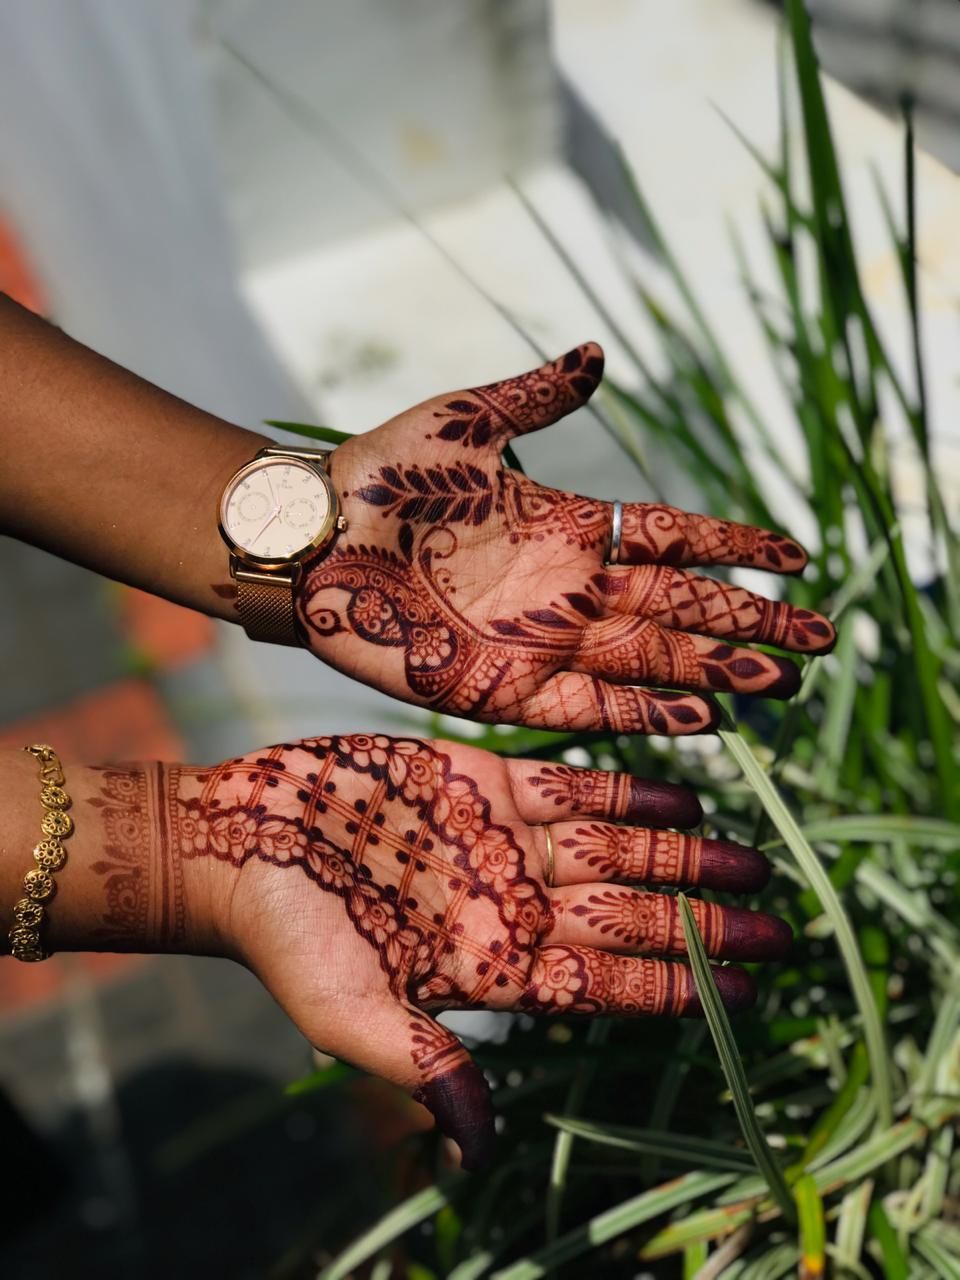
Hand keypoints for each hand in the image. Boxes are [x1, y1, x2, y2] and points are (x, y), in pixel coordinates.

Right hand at [132, 734, 789, 1168]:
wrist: (237, 839)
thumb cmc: (285, 937)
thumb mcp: (349, 1014)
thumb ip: (422, 1065)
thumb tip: (476, 1149)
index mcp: (490, 967)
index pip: (606, 984)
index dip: (678, 989)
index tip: (747, 995)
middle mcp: (509, 902)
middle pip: (628, 916)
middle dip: (702, 922)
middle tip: (778, 926)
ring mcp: (499, 839)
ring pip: (612, 848)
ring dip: (680, 856)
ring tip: (748, 860)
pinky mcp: (478, 775)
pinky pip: (566, 783)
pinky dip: (623, 789)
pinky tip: (677, 797)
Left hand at [298, 344, 834, 733]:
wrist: (312, 538)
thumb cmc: (382, 474)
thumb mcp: (465, 421)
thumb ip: (538, 396)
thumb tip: (600, 355)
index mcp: (570, 525)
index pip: (674, 538)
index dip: (735, 549)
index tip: (793, 557)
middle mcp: (569, 589)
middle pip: (679, 610)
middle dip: (748, 625)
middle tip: (816, 640)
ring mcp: (540, 642)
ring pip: (648, 663)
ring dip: (714, 673)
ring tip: (777, 685)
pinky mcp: (502, 690)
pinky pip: (587, 710)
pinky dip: (642, 715)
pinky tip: (698, 717)